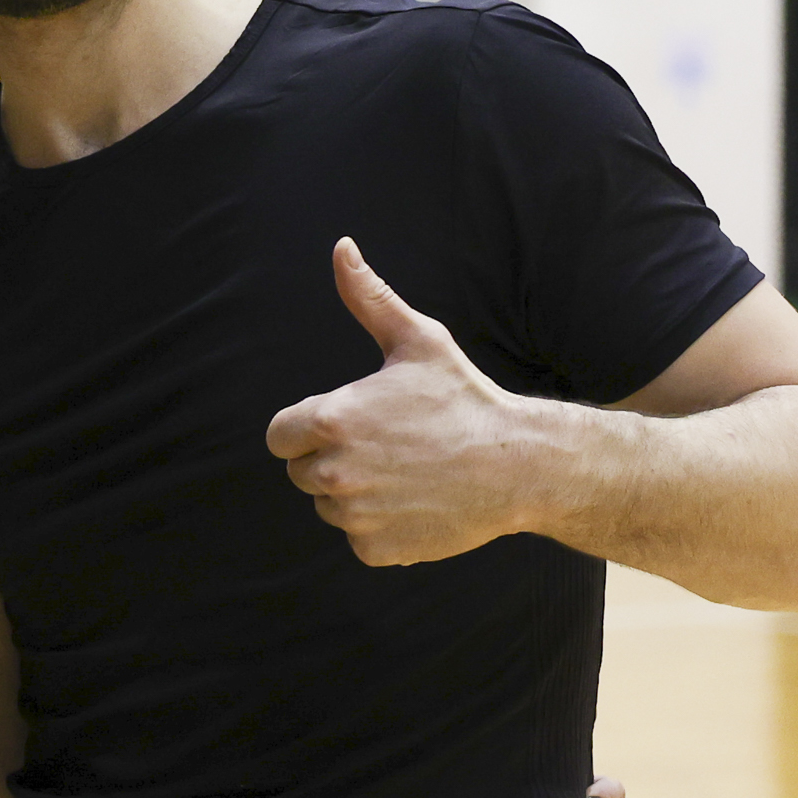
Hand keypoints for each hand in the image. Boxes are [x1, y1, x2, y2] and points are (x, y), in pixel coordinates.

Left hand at [265, 238, 572, 566]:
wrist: (517, 465)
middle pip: (302, 472)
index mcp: (331, 420)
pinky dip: (380, 526)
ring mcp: (353, 515)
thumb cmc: (464, 398)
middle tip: (386, 446)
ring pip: (329, 505)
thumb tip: (341, 248)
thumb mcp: (417, 340)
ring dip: (354, 493)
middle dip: (332, 459)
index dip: (308, 428)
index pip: (280, 435)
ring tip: (405, 472)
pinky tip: (416, 501)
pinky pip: (358, 537)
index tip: (347, 422)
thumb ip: (369, 298)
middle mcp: (333, 473)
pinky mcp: (376, 549)